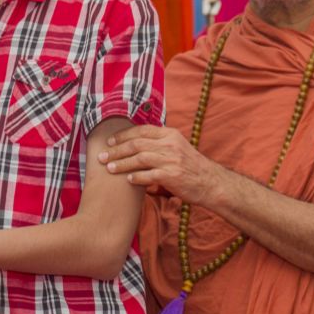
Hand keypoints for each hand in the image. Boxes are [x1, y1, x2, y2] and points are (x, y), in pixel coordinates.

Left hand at [99, 125, 225, 204]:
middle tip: (102, 156)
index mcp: (170, 135)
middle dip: (116, 150)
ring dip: (122, 164)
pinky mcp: (172, 176)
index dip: (123, 135)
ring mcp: (171, 160)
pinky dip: (137, 177)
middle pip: (136, 144)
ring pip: (139, 159)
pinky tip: (128, 180)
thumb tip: (136, 145)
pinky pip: (148, 175)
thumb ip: (160, 144)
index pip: (142, 130)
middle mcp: (170, 144)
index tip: (110, 141)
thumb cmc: (192, 167)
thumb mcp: (178, 147)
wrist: (211, 182)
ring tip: (109, 168)